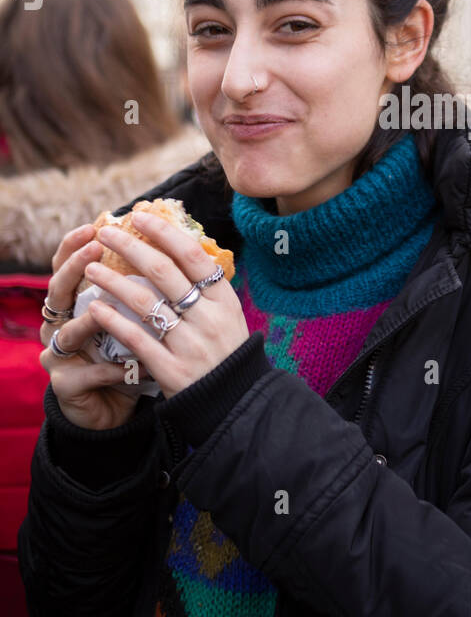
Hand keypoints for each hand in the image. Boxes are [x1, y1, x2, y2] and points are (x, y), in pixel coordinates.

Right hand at [39, 224, 141, 430]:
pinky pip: (87, 374)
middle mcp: (60, 325)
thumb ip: (141, 290)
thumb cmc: (129, 354)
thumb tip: (170, 250)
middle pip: (58, 290)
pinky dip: (109, 369)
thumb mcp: (134, 318)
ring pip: (67, 333)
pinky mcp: (66, 385)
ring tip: (104, 310)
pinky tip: (129, 367)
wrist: (115, 407)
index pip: (69, 267)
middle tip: (94, 250)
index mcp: (76, 303)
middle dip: (74, 268)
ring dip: (88, 321)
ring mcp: (59, 356)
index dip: (75, 246)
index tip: (94, 226)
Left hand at [84, 211, 248, 397]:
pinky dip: (114, 322)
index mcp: (222, 299)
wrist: (235, 400)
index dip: (163, 233)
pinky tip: (96, 309)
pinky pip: (137, 339)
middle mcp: (207, 317)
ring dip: (113, 282)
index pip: (191, 255)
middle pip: (162, 272)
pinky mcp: (171, 369)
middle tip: (105, 233)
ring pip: (145, 302)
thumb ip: (206, 287)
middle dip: (129, 247)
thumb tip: (180, 246)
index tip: (137, 217)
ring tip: (90, 269)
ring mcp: (189, 343)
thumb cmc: (227, 351)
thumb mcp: (228, 314)